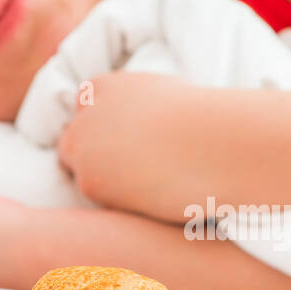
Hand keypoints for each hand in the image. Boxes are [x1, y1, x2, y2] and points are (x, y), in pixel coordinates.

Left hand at [56, 72, 207, 220]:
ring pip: (83, 174)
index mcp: (104, 86)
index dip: (102, 133)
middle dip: (95, 160)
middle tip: (132, 177)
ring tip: (151, 188)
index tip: (125, 148)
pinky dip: (119, 203)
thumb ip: (141, 109)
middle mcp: (85, 113)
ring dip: (108, 185)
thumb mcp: (169, 97)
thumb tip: (145, 131)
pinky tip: (150, 200)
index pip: (84, 110)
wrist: (217, 144)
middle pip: (73, 144)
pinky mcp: (89, 181)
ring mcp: (81, 146)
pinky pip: (98, 199)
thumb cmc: (209, 123)